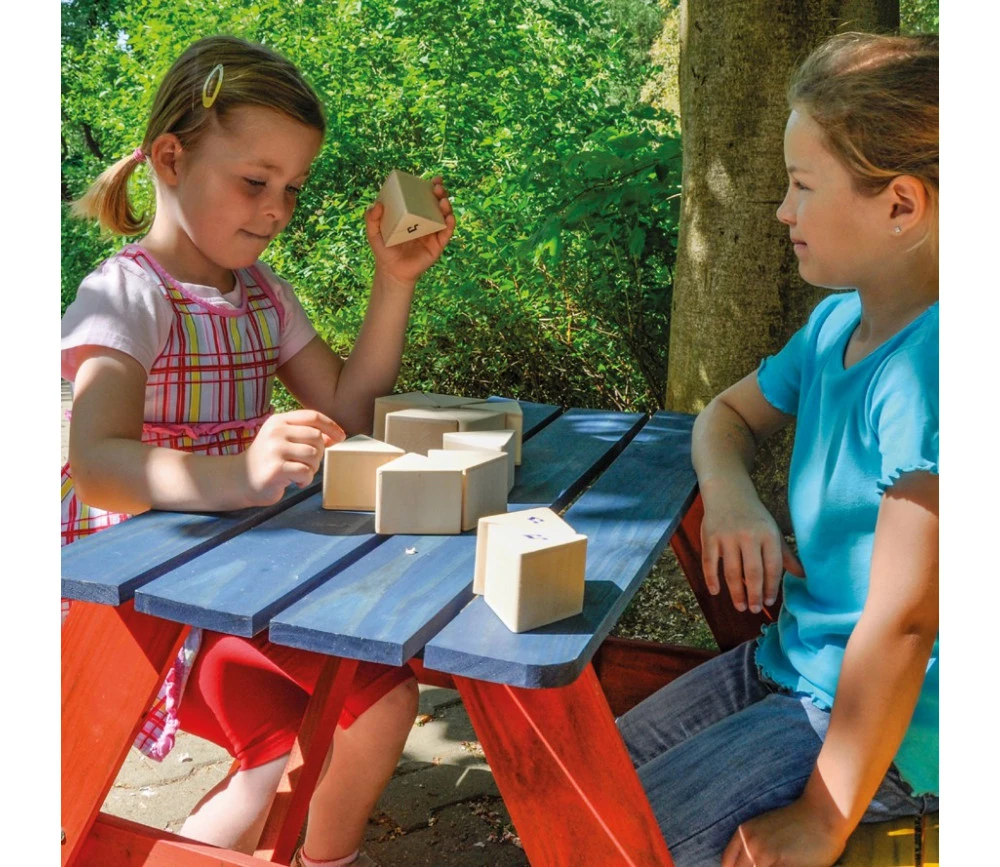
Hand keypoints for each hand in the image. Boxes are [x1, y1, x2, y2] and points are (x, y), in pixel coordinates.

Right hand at [240, 410, 345, 504]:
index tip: (341, 437)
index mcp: (278, 421)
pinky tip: (294, 481)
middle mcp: (275, 432)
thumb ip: (306, 434)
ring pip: (314, 455)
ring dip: (313, 468)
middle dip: (318, 453)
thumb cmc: (268, 460)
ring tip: (299, 472)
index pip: (312, 416)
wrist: (239, 480)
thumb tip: (335, 435)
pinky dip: (305, 480)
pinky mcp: (276, 469)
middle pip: (316, 437)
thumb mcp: (283, 440)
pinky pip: (306, 472)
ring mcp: (274, 450)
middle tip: (307, 463)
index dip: (331, 426)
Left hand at [364, 175, 455, 283]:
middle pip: (437, 203)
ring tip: (443, 201)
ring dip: (447, 206)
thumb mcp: (373, 233)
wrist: (392, 272)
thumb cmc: (384, 251)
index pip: (424, 197)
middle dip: (440, 193)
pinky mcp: (438, 245)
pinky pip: (446, 232)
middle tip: (438, 188)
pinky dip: (450, 224)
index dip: (431, 187)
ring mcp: (432, 232)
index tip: (434, 179)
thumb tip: (377, 204)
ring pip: (444, 215)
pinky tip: (448, 218)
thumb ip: (371, 219)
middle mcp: (425, 220)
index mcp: (413, 214)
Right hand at [700, 492, 803, 613]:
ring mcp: (727, 536)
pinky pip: (709, 562)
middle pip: (752, 573)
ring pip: (731, 571)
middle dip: (754, 595)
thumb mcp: (773, 532)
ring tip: (740, 607)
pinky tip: (715, 592)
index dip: (771, 587)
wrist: (728, 492)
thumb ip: (785, 555)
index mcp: (768, 535)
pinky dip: (711, 579)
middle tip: (754, 610)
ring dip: (736, 592)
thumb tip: (803, 577)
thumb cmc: (754, 517)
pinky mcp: (709, 536)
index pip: (772, 567)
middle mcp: (748, 536)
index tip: (769, 602)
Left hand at [721, 800, 848, 866]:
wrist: (822, 813)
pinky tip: (789, 865)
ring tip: (779, 863)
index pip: (727, 864)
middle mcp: (750, 843)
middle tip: (769, 864)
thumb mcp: (765, 828)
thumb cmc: (796, 822)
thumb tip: (745, 863)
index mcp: (743, 833)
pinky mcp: (783, 863)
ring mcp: (766, 854)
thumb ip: (751, 845)